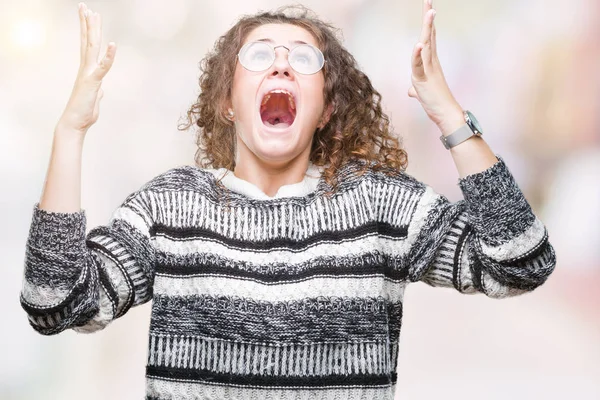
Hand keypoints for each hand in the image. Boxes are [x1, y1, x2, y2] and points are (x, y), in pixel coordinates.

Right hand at [57, 3, 116, 134]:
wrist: (75, 123)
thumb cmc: (84, 112)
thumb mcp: (94, 97)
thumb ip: (97, 89)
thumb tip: (100, 88)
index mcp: (87, 70)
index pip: (86, 45)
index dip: (87, 30)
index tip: (86, 16)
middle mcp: (85, 68)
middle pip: (87, 41)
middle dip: (87, 23)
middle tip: (85, 7)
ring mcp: (88, 73)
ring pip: (92, 47)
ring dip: (93, 30)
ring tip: (93, 14)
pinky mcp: (93, 82)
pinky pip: (103, 67)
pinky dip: (109, 56)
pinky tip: (113, 44)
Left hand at [408, 0, 463, 135]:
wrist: (446, 115)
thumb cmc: (436, 104)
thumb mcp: (421, 94)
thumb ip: (416, 89)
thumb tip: (412, 91)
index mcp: (430, 64)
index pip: (429, 40)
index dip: (428, 24)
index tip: (429, 9)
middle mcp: (431, 63)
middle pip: (428, 36)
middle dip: (427, 19)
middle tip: (428, 1)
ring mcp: (428, 70)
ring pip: (426, 46)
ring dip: (427, 29)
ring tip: (429, 12)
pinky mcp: (423, 81)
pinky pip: (418, 66)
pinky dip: (418, 55)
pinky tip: (419, 44)